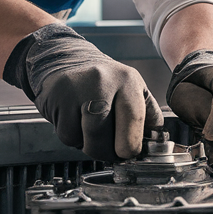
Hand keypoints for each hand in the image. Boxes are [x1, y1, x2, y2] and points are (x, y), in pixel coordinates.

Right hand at [4, 24, 162, 161]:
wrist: (66, 61)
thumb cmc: (104, 83)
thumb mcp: (132, 90)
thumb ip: (148, 116)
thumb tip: (156, 145)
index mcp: (128, 80)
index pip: (134, 119)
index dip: (131, 145)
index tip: (128, 152)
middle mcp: (102, 81)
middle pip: (105, 136)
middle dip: (107, 152)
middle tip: (108, 150)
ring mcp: (76, 89)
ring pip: (84, 140)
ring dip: (88, 145)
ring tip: (90, 130)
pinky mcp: (56, 98)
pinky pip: (66, 135)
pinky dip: (72, 137)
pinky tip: (74, 122)